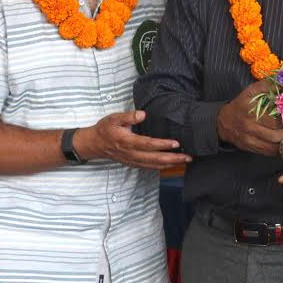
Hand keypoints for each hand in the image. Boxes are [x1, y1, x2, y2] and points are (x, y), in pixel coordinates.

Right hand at [74, 111, 191, 169]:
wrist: (94, 144)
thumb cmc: (105, 129)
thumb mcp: (114, 118)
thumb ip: (128, 116)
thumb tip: (142, 114)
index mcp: (127, 142)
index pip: (148, 144)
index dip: (162, 145)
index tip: (176, 143)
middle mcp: (131, 154)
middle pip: (155, 159)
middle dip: (173, 159)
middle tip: (188, 157)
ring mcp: (133, 160)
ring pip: (154, 165)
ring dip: (170, 164)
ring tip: (184, 161)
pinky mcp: (133, 163)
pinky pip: (150, 167)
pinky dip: (162, 167)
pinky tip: (171, 165)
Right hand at [216, 80, 282, 157]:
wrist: (223, 122)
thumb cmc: (240, 105)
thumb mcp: (250, 91)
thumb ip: (266, 86)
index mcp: (251, 111)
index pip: (275, 118)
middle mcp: (250, 127)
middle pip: (276, 134)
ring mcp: (250, 139)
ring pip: (274, 146)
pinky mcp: (251, 148)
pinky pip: (269, 152)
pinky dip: (280, 151)